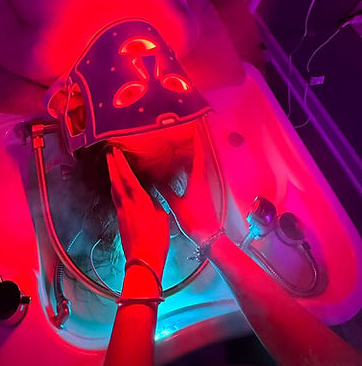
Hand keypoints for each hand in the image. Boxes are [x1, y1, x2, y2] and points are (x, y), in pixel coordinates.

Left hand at [106, 147, 168, 279]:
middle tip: (109, 155)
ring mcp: (122, 213)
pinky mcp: (120, 222)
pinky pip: (116, 200)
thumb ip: (157, 206)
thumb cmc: (157, 242)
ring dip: (112, 177)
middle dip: (112, 167)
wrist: (143, 262)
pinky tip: (117, 189)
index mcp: (140, 202)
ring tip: (111, 168)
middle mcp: (128, 205)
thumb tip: (153, 202)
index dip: (121, 163)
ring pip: (114, 191)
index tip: (116, 152)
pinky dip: (116, 190)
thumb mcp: (163, 220)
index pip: (128, 177)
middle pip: (116, 181)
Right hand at [160, 129, 220, 243]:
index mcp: (198, 180)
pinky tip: (181, 173)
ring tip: (179, 151)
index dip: (197, 141)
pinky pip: (195, 177)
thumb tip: (156, 179)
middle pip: (199, 159)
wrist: (209, 236)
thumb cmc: (195, 220)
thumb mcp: (177, 205)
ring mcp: (203, 188)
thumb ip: (166, 191)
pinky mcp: (202, 195)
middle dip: (192, 147)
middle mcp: (203, 181)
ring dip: (190, 159)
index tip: (194, 128)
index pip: (199, 155)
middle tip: (183, 137)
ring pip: (197, 168)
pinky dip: (189, 171)